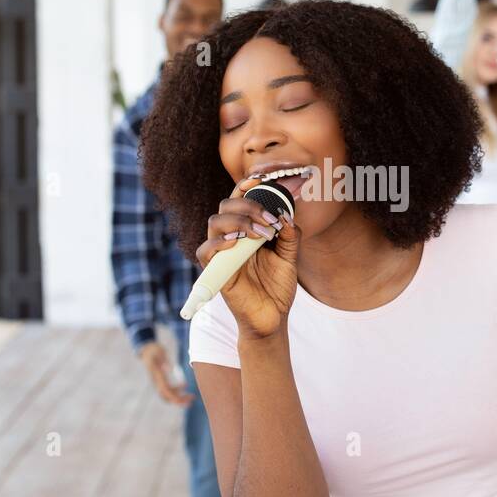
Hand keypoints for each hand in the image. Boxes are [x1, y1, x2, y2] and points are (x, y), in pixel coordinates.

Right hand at [139, 341, 191, 406]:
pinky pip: (168, 390)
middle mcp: (156, 381)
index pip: (165, 390)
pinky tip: (185, 386)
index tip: (184, 400)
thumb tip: (169, 368)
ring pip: (167, 395)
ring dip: (179, 397)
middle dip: (179, 400)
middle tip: (192, 399)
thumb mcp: (159, 352)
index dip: (175, 397)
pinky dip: (177, 391)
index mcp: (157, 376)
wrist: (146, 350)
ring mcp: (158, 382)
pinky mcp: (160, 381)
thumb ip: (164, 360)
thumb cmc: (154, 350)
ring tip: (191, 396)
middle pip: (166, 396)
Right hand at [193, 175, 300, 339]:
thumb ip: (290, 234)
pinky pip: (206, 251)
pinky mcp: (216, 272)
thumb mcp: (290, 256)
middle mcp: (232, 237)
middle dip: (249, 205)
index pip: (241, 198)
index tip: (263, 178)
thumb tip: (287, 215)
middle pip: (227, 204)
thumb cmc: (277, 287)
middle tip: (270, 220)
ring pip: (215, 222)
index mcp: (247, 229)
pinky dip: (220, 243)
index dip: (247, 184)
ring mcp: (222, 253)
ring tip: (260, 234)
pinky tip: (238, 244)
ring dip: (239, 221)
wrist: (273, 318)